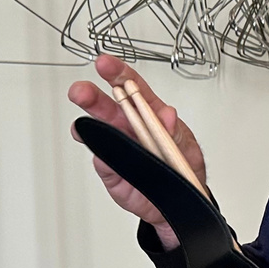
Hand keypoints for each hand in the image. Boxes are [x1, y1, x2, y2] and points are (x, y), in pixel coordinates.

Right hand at [68, 54, 205, 249]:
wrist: (178, 202)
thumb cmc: (183, 167)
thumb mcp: (187, 148)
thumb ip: (175, 132)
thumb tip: (168, 116)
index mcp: (151, 114)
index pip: (134, 89)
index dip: (119, 74)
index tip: (105, 65)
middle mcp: (131, 127)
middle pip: (109, 107)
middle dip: (93, 97)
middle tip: (81, 91)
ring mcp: (120, 147)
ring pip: (100, 133)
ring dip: (89, 126)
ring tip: (81, 126)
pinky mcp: (113, 170)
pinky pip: (104, 162)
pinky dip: (102, 158)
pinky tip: (102, 155)